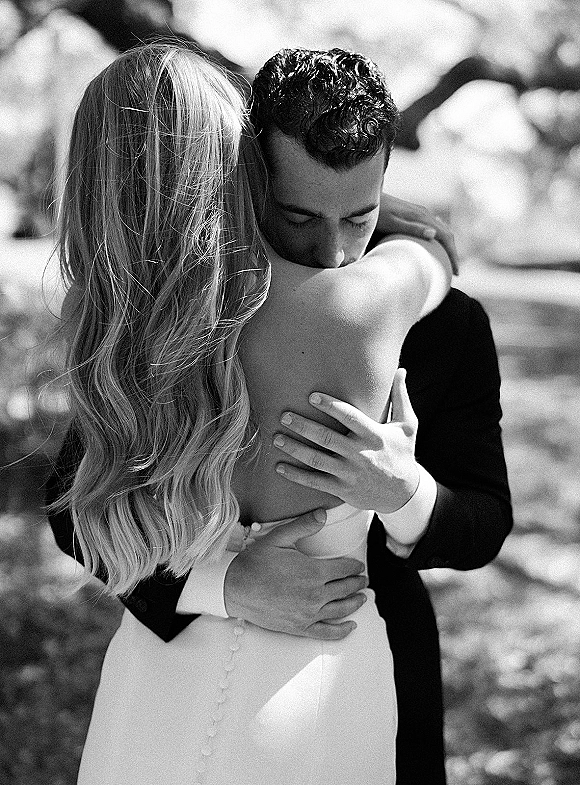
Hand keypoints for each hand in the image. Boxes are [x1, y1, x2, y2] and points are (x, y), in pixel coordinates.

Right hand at [224, 509, 367, 639]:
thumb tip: (323, 514)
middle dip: (357, 583)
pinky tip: (350, 627)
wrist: (235, 588)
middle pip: (345, 589)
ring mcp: (308, 613)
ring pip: (340, 609)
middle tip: (364, 580)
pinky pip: (326, 632)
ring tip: (362, 598)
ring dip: (355, 603)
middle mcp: (315, 594)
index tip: (359, 566)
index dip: (354, 566)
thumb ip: (304, 525)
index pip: (344, 568)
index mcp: (313, 571)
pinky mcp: (299, 627)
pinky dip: (341, 631)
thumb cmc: (256, 561)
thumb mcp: (279, 538)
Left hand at [273, 369, 418, 514]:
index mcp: (374, 435)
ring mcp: (349, 473)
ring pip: (316, 460)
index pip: (350, 417)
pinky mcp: (342, 490)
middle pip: (326, 438)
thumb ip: (400, 397)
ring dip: (294, 449)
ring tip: (276, 438)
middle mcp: (360, 454)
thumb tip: (401, 370)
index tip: (311, 396)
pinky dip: (296, 475)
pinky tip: (279, 467)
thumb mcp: (408, 426)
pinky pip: (315, 482)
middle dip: (303, 426)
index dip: (330, 406)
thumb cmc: (402, 453)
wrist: (404, 494)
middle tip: (284, 416)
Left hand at [376, 193, 458, 274]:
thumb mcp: (392, 223)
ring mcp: (419, 213)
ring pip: (441, 230)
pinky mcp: (413, 214)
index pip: (446, 236)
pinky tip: (432, 249)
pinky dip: (437, 240)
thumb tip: (434, 234)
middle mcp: (424, 214)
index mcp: (422, 217)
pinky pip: (432, 228)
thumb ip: (412, 228)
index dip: (453, 254)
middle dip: (453, 252)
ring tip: (445, 263)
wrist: (367, 200)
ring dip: (446, 246)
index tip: (456, 272)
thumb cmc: (376, 214)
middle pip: (446, 234)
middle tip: (454, 272)